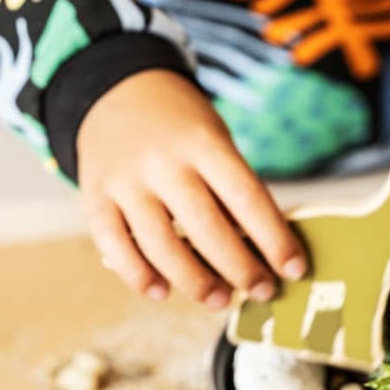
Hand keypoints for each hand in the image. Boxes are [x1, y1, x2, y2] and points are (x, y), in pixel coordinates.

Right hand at [77, 69, 306, 308]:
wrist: (115, 89)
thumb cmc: (182, 126)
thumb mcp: (215, 140)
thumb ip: (231, 189)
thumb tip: (262, 251)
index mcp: (203, 142)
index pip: (247, 198)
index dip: (275, 239)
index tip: (295, 269)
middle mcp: (162, 162)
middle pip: (206, 228)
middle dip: (241, 269)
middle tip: (264, 292)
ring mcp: (124, 180)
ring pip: (160, 245)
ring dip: (194, 282)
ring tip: (221, 300)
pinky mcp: (94, 196)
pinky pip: (112, 246)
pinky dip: (137, 275)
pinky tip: (161, 291)